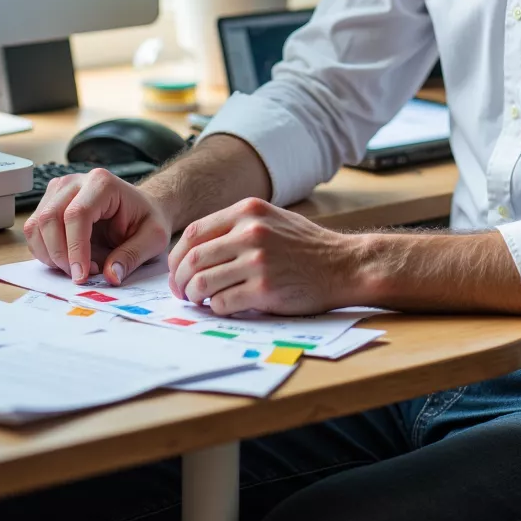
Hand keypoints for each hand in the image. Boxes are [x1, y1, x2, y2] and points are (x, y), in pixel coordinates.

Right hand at [23, 170, 172, 285]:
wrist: (139, 208)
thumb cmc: (145, 219)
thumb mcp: (153, 238)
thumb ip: (133, 256)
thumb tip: (111, 275)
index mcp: (103, 183)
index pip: (77, 214)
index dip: (75, 248)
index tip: (81, 275)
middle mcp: (75, 181)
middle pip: (50, 219)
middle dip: (60, 255)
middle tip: (80, 275)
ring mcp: (58, 190)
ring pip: (36, 225)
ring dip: (51, 255)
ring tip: (77, 266)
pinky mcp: (48, 202)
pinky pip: (34, 231)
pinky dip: (45, 251)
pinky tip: (67, 259)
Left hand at [168, 198, 360, 315]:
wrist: (344, 265)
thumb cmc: (306, 246)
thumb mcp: (272, 219)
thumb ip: (236, 227)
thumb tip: (195, 250)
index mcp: (248, 211)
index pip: (193, 233)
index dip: (177, 256)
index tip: (177, 271)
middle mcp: (251, 233)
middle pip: (192, 259)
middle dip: (180, 280)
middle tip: (182, 292)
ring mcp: (258, 261)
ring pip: (203, 283)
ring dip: (195, 297)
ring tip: (201, 301)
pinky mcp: (265, 289)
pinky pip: (223, 303)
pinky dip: (217, 309)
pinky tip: (225, 306)